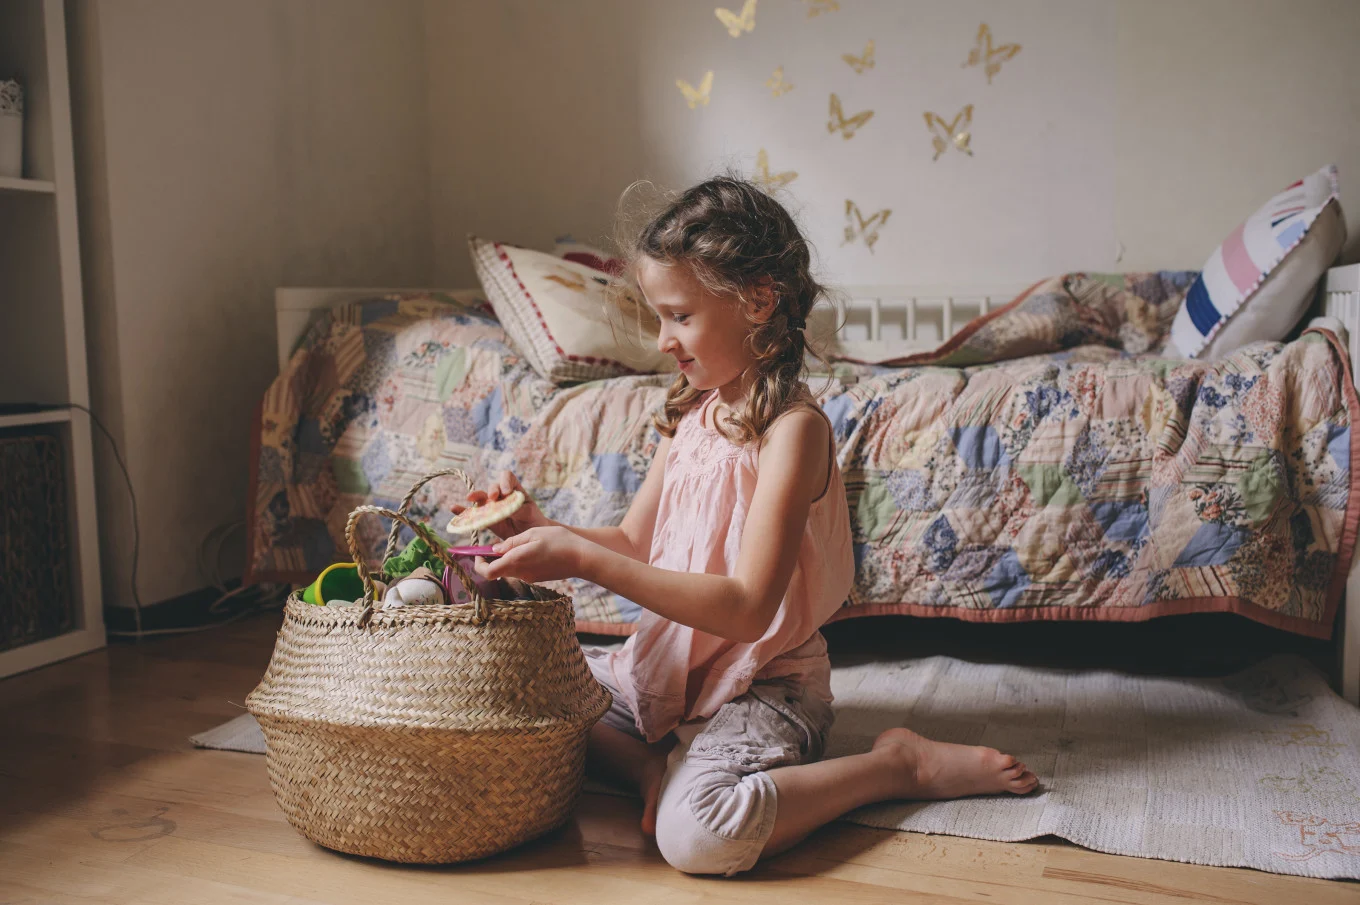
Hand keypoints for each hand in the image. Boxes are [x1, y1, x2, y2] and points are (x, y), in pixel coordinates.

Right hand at [451, 470, 550, 538]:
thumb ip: (518, 507)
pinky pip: (473, 514)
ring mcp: (492, 507)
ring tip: (470, 498)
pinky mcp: (485, 519)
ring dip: (475, 497)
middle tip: (494, 497)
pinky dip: (463, 511)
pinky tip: (454, 508)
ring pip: (481, 498)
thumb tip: (507, 506)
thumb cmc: (532, 520)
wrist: (530, 538)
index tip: (507, 493)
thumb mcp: (528, 512)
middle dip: (492, 490)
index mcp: (514, 488)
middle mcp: (501, 495)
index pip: (507, 477)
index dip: (505, 482)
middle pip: (492, 487)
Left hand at [473, 526, 587, 583]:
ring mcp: (529, 577)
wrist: (583, 558)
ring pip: (509, 570)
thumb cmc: (560, 541)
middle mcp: (520, 573)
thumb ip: (512, 542)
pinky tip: (531, 549)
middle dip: (491, 560)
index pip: (487, 572)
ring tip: (517, 542)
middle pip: (496, 571)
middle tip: (494, 545)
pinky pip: (521, 570)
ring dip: (506, 559)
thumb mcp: (533, 533)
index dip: (478, 564)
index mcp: (516, 561)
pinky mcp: (537, 577)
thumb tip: (495, 549)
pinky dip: (518, 561)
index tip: (478, 553)